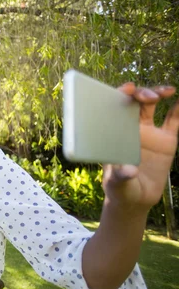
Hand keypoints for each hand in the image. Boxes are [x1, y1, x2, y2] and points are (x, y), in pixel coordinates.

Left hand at [103, 84, 178, 212]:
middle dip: (141, 93)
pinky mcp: (166, 141)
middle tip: (150, 97)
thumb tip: (129, 170)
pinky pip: (173, 121)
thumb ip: (121, 176)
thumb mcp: (118, 184)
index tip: (128, 89)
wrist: (136, 199)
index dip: (120, 95)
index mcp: (114, 133)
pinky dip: (178, 109)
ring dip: (157, 93)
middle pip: (135, 102)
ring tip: (168, 91)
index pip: (115, 108)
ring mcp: (149, 132)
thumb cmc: (119, 189)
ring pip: (152, 105)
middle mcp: (130, 128)